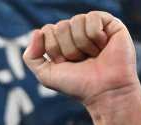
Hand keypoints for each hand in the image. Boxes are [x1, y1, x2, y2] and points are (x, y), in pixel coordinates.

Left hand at [23, 12, 137, 106]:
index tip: (64, 63)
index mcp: (61, 41)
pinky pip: (92, 17)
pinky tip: (103, 46)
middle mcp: (75, 32)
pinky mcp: (110, 23)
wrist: (104, 91)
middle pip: (60, 27)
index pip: (46, 31)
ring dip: (82, 44)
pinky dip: (95, 36)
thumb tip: (36, 32)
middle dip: (68, 49)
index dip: (53, 49)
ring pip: (76, 21)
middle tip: (80, 61)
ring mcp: (92, 26)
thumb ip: (31, 57)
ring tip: (93, 55)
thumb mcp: (46, 75)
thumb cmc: (77, 84)